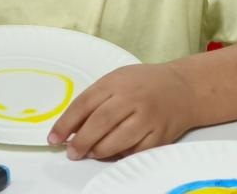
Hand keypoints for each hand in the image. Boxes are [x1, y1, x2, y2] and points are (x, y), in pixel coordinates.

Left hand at [47, 63, 196, 160]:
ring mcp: (148, 118)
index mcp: (116, 82)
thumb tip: (71, 127)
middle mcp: (132, 99)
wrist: (183, 88)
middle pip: (99, 123)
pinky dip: (121, 155)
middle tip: (70, 152)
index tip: (54, 138)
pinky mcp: (161, 135)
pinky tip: (112, 154)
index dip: (66, 123)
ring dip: (98, 151)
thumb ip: (95, 100)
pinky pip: (136, 151)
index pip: (84, 104)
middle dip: (80, 141)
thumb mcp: (116, 80)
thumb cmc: (143, 83)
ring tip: (89, 153)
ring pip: (117, 140)